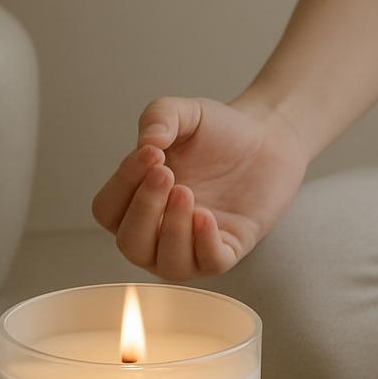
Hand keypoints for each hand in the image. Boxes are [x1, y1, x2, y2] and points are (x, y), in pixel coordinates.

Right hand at [91, 95, 308, 280]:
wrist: (269, 138)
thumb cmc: (219, 132)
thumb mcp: (185, 113)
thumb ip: (159, 115)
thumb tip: (147, 141)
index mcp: (137, 201)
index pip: (108, 210)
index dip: (123, 184)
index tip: (150, 153)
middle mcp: (158, 231)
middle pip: (130, 244)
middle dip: (144, 210)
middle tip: (166, 173)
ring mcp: (192, 246)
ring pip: (167, 264)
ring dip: (172, 231)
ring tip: (186, 193)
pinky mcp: (227, 250)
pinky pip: (208, 264)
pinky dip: (204, 244)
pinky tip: (207, 216)